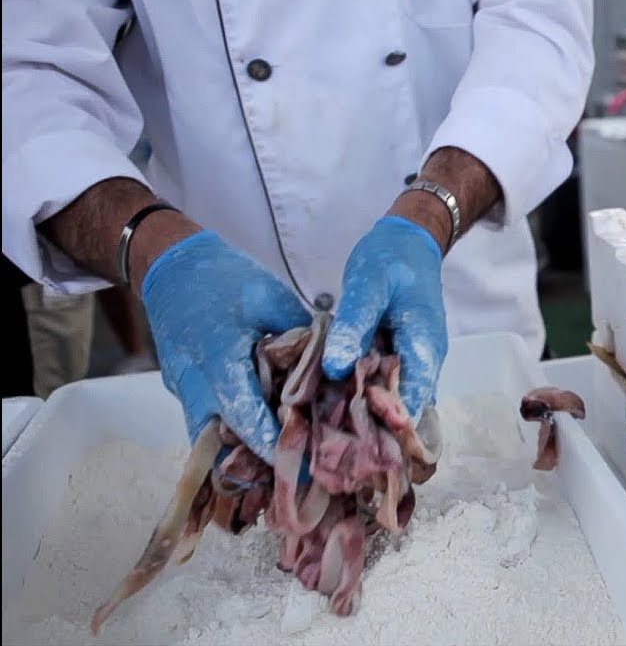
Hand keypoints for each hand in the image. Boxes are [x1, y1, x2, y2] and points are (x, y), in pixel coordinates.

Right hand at [141, 231, 310, 462]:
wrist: (173, 267)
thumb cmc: (227, 278)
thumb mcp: (272, 298)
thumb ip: (301, 336)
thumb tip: (333, 365)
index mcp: (218, 358)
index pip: (245, 414)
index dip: (271, 444)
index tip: (299, 466)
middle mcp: (193, 382)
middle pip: (222, 439)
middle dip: (256, 462)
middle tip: (295, 477)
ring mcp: (181, 390)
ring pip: (208, 439)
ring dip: (238, 455)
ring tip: (278, 469)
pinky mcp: (180, 391)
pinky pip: (202, 425)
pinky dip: (226, 439)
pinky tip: (257, 446)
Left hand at [322, 215, 447, 420]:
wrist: (408, 240)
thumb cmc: (391, 259)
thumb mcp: (367, 285)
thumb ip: (353, 326)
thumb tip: (336, 369)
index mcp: (424, 347)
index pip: (411, 401)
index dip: (381, 421)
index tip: (345, 429)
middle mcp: (425, 361)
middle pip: (401, 407)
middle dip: (368, 422)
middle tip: (325, 429)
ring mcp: (413, 359)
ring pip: (391, 397)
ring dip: (363, 408)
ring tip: (324, 418)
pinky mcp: (398, 355)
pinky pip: (383, 382)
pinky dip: (361, 390)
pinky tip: (332, 394)